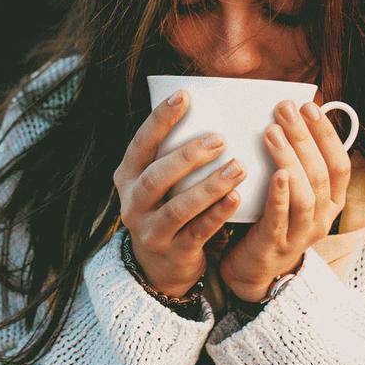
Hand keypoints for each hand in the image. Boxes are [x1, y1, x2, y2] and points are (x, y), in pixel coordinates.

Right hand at [113, 90, 244, 296]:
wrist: (159, 268)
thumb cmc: (165, 209)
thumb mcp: (157, 184)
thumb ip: (170, 155)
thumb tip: (207, 108)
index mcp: (127, 178)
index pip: (141, 144)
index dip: (160, 120)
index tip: (184, 96)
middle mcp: (132, 204)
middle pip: (156, 176)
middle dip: (188, 155)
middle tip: (220, 138)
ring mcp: (150, 231)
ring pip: (179, 207)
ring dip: (209, 186)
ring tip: (238, 166)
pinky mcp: (173, 253)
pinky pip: (197, 231)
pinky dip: (217, 214)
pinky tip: (236, 197)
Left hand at [218, 96, 352, 302]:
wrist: (252, 269)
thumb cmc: (271, 219)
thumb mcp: (292, 190)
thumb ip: (296, 161)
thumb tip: (291, 116)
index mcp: (331, 201)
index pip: (340, 164)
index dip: (327, 134)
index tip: (310, 106)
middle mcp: (323, 218)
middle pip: (320, 173)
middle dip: (304, 137)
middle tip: (285, 109)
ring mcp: (301, 234)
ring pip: (305, 194)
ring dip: (290, 158)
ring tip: (272, 132)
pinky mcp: (276, 245)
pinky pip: (281, 217)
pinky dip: (281, 194)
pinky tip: (276, 174)